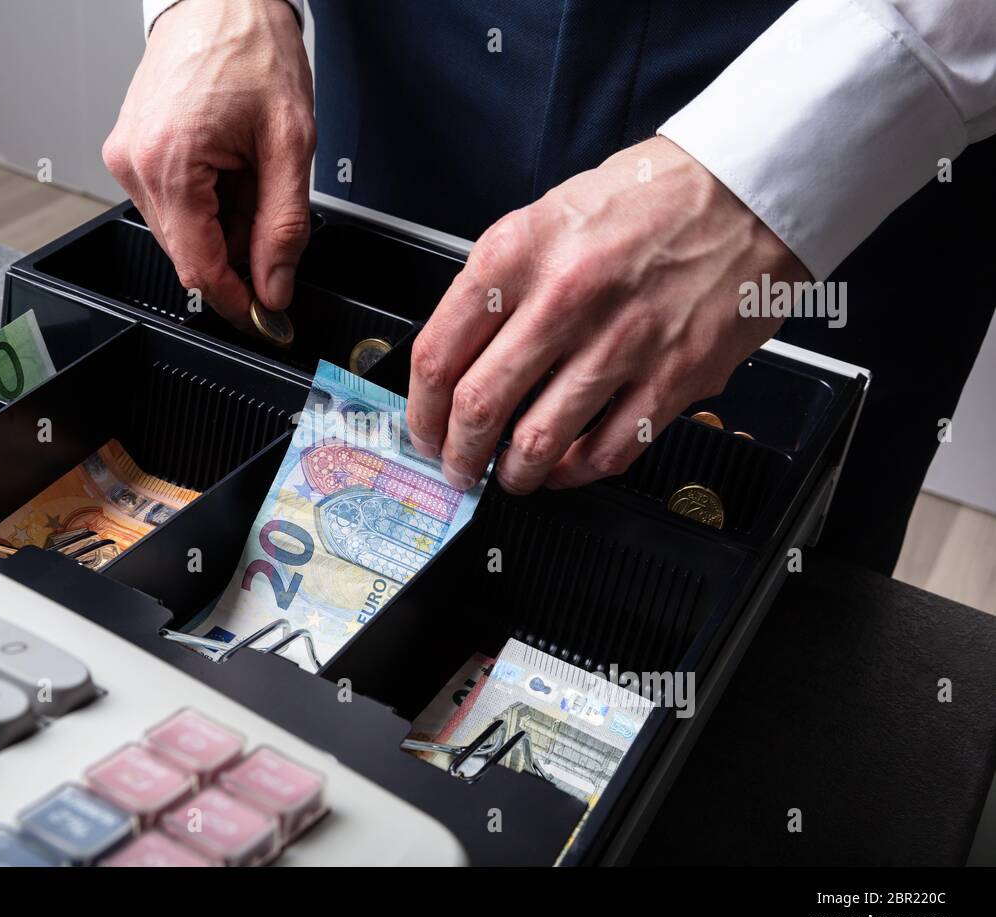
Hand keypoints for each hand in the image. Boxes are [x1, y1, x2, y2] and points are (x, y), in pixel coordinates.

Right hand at [102, 0, 314, 326]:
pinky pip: (170, 202)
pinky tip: (229, 168)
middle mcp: (135, 163)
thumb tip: (275, 285)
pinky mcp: (130, 150)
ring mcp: (126, 156)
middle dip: (235, 253)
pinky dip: (207, 201)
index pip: (197, 268)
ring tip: (250, 173)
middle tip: (273, 218)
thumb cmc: (253, 49)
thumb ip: (284, 227)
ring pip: (180, 230)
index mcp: (169, 163)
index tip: (265, 314)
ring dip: (223, 223)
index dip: (235, 300)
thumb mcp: (290, 145)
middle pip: (187, 252)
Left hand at [406, 136, 808, 493]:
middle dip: (457, 454)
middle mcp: (564, 298)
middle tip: (457, 466)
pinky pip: (608, 450)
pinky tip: (566, 469)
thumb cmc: (649, 198)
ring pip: (538, 441)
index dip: (420, 411)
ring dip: (513, 474)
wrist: (747, 189)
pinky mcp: (673, 376)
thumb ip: (501, 284)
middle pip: (479, 407)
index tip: (423, 430)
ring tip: (509, 476)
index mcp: (518, 253)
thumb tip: (461, 356)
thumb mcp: (549, 216)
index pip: (439, 354)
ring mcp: (620, 342)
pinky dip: (576, 474)